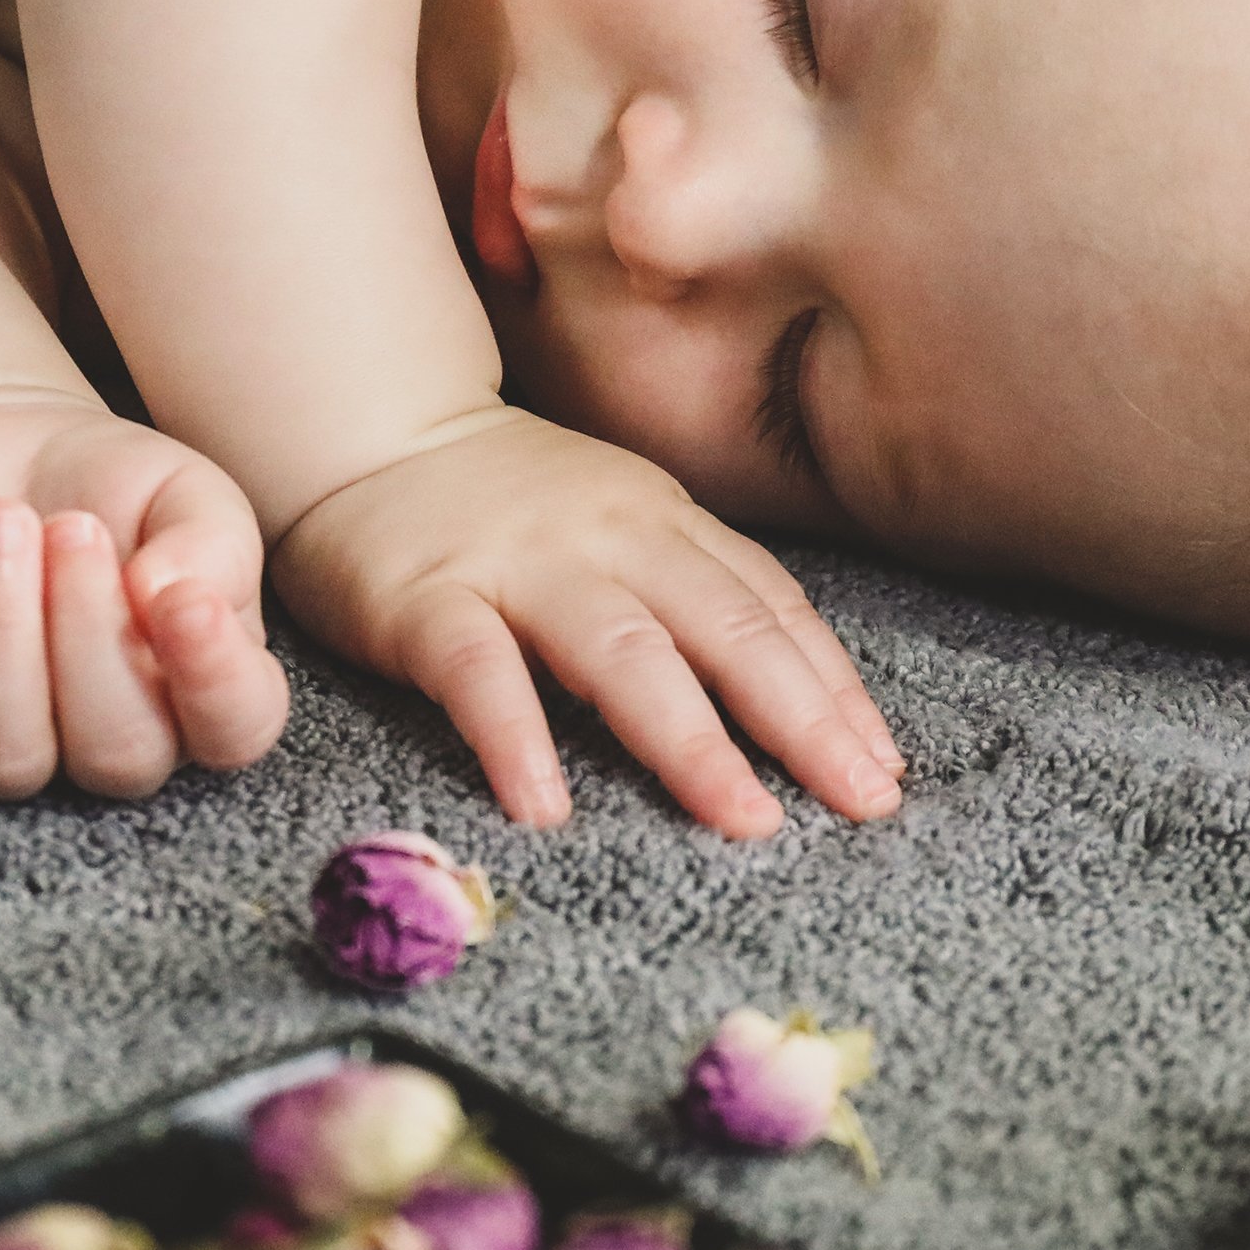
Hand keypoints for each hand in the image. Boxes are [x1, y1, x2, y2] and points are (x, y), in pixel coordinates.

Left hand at [0, 393, 288, 799]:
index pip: (235, 731)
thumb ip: (211, 545)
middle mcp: (112, 742)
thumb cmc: (110, 486)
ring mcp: (6, 745)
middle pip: (116, 756)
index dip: (215, 681)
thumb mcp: (184, 490)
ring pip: (0, 755)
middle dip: (87, 634)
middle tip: (72, 525)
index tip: (184, 597)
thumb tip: (174, 597)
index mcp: (206, 690)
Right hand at [273, 410, 902, 839]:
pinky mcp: (426, 599)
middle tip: (859, 801)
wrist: (366, 428)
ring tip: (744, 820)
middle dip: (800, 719)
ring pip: (620, 651)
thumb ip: (687, 595)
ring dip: (690, 739)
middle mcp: (608, 536)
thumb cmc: (506, 505)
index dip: (832, 686)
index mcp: (663, 521)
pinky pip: (478, 672)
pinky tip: (547, 810)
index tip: (883, 767)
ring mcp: (518, 565)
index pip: (768, 605)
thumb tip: (789, 701)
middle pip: (722, 627)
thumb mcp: (619, 526)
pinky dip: (516, 738)